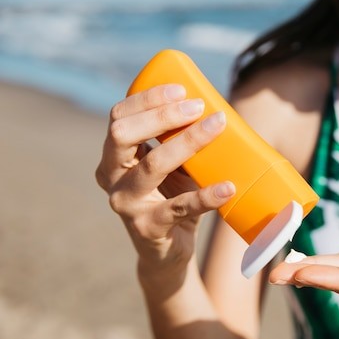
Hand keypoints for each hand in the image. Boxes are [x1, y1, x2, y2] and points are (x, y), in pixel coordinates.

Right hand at [95, 84, 234, 277]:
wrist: (168, 250)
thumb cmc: (173, 198)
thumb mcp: (173, 165)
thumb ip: (180, 139)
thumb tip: (216, 107)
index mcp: (113, 156)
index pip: (119, 116)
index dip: (148, 98)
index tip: (182, 89)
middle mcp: (111, 177)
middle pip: (124, 134)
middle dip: (163, 115)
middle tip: (199, 107)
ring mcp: (125, 204)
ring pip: (153, 165)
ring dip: (188, 142)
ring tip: (217, 126)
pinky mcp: (147, 227)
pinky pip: (179, 207)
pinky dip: (206, 196)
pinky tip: (228, 187)